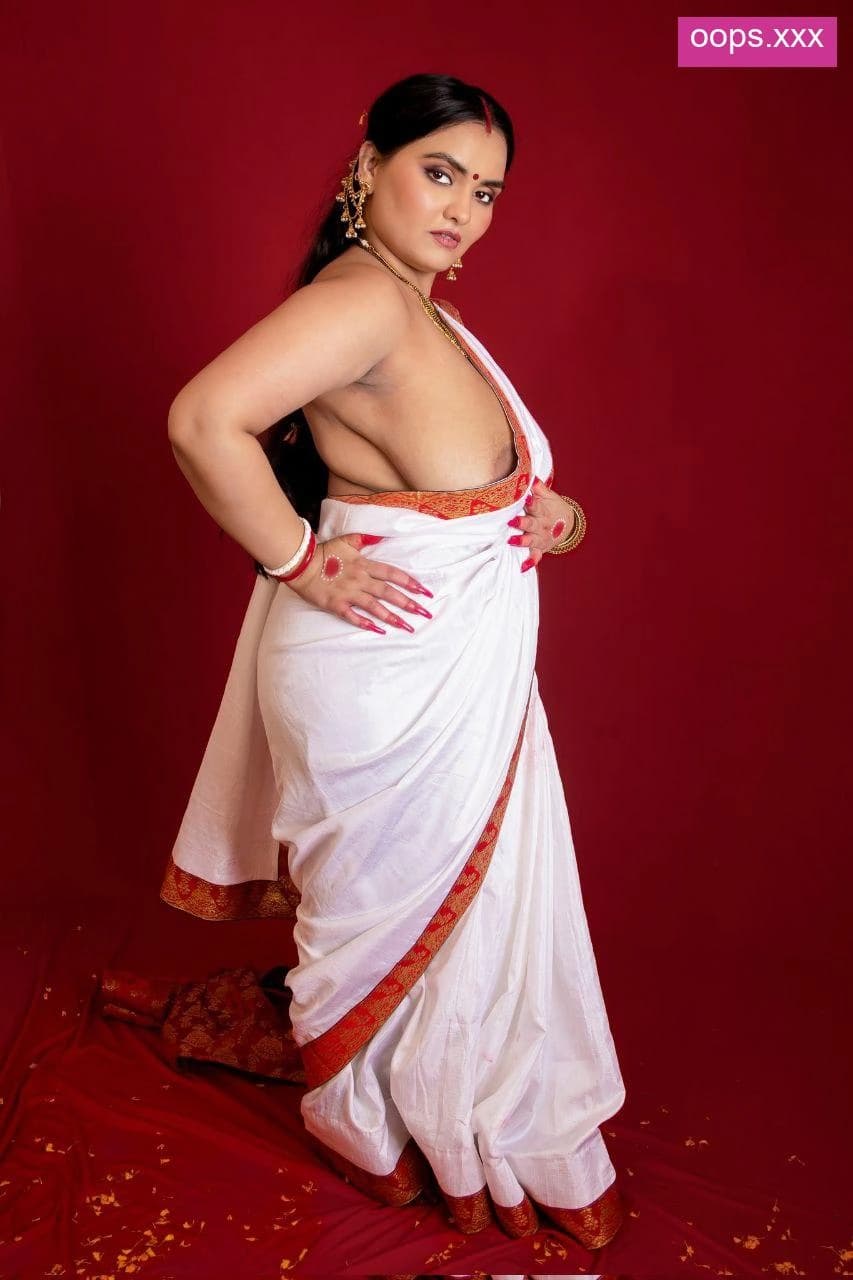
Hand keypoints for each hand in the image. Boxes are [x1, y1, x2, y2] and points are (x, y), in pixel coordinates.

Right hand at [284, 532, 433, 634]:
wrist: (300, 562)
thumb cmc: (324, 551)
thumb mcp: (347, 540)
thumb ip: (365, 539)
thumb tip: (381, 536)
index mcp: (364, 564)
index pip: (392, 574)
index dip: (410, 582)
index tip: (425, 592)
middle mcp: (360, 580)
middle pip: (388, 592)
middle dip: (408, 603)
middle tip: (424, 613)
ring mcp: (348, 593)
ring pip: (374, 606)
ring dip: (392, 617)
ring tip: (407, 626)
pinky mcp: (336, 604)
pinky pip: (353, 616)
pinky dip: (365, 623)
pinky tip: (379, 630)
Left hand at [506, 477, 575, 571]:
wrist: (568, 524)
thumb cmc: (553, 507)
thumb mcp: (549, 496)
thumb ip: (538, 487)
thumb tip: (529, 474)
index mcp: (542, 510)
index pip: (536, 505)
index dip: (531, 502)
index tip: (526, 498)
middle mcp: (541, 525)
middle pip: (531, 524)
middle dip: (522, 523)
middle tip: (511, 521)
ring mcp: (541, 538)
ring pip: (531, 540)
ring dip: (522, 541)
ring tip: (511, 541)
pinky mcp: (540, 549)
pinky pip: (536, 557)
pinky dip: (531, 562)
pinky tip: (523, 567)